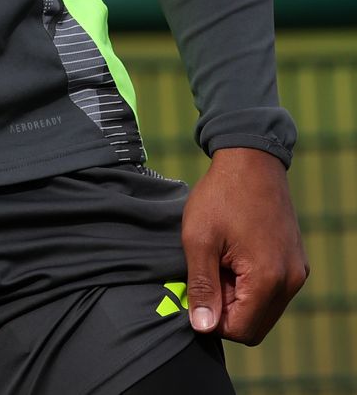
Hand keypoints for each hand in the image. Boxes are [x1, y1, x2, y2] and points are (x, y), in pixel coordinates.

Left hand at [182, 147, 308, 344]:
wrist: (251, 162)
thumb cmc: (221, 196)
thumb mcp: (199, 239)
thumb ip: (201, 286)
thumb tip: (202, 327)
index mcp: (269, 279)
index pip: (241, 330)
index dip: (212, 318)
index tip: (196, 289)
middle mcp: (291, 282)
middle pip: (254, 325)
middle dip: (226, 309)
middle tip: (207, 273)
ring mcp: (297, 273)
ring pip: (263, 309)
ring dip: (237, 295)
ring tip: (219, 260)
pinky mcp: (295, 264)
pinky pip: (272, 291)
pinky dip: (250, 284)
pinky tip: (232, 255)